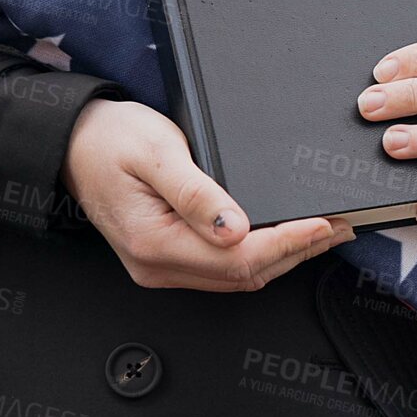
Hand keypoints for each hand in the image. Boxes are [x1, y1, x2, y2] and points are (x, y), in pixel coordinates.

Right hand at [61, 99, 353, 290]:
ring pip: (239, 276)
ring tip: (327, 233)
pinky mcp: (170, 259)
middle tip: (342, 226)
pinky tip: (287, 237)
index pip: (237, 257)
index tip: (323, 224)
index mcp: (154, 242)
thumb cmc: (109, 140)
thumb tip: (235, 229)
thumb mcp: (155, 153)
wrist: (74, 143)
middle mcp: (158, 265)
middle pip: (245, 273)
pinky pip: (225, 268)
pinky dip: (263, 254)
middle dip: (298, 251)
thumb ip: (195, 193)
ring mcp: (163, 267)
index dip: (287, 242)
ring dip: (286, 256)